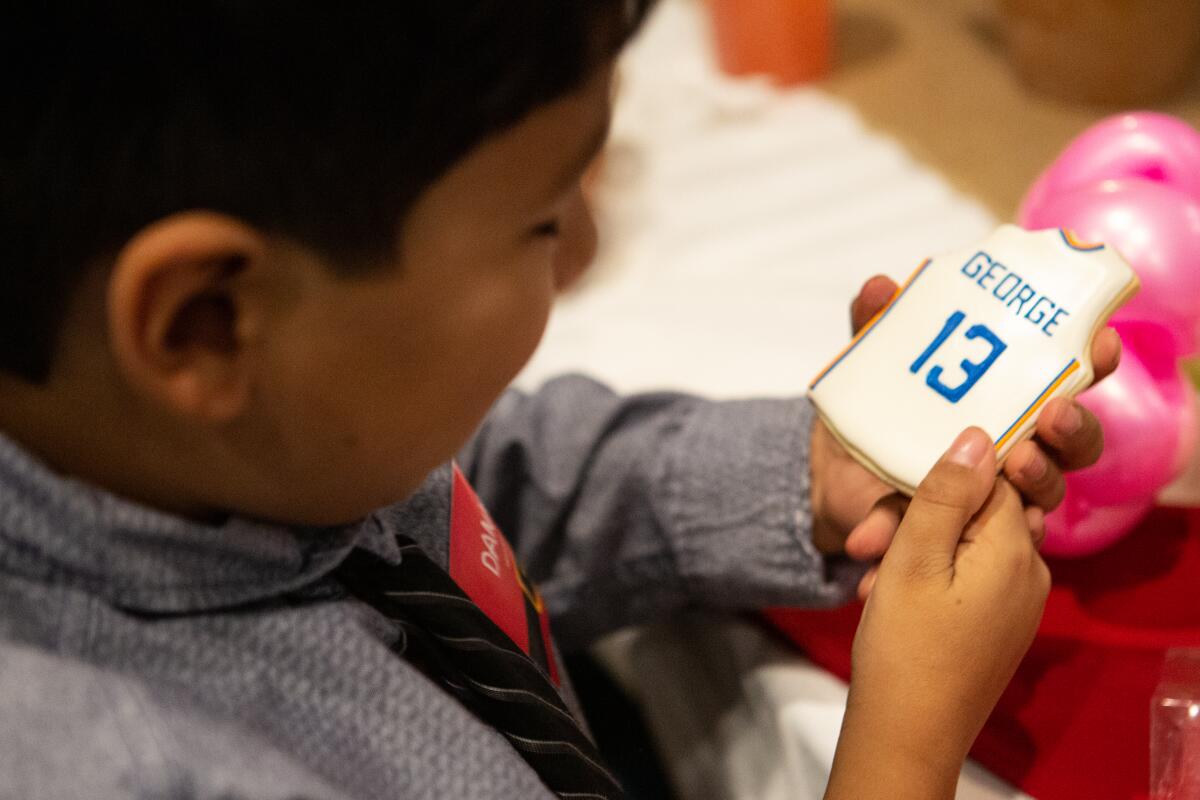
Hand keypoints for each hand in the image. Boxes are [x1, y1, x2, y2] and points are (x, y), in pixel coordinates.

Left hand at [809, 275, 1120, 568]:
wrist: (830, 478)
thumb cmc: (873, 414)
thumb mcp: (869, 367)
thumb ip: (874, 325)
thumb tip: (879, 285)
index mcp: (1009, 403)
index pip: (1068, 383)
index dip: (1092, 365)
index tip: (1099, 345)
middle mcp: (1015, 453)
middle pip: (1072, 447)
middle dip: (1071, 431)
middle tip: (1050, 418)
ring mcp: (992, 500)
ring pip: (1039, 500)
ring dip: (1034, 485)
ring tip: (1010, 468)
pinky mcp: (954, 538)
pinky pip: (963, 553)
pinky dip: (933, 547)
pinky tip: (914, 537)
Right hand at [824, 428, 1049, 799]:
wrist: (907, 735)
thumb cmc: (906, 647)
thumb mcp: (914, 559)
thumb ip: (944, 494)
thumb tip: (978, 436)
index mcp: (1015, 549)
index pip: (994, 475)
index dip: (942, 475)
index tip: (896, 487)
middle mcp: (1029, 572)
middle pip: (978, 510)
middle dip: (919, 516)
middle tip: (866, 542)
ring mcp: (1016, 602)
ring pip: (965, 543)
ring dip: (915, 548)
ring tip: (871, 575)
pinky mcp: (997, 624)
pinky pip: (966, 576)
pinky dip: (927, 575)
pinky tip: (887, 594)